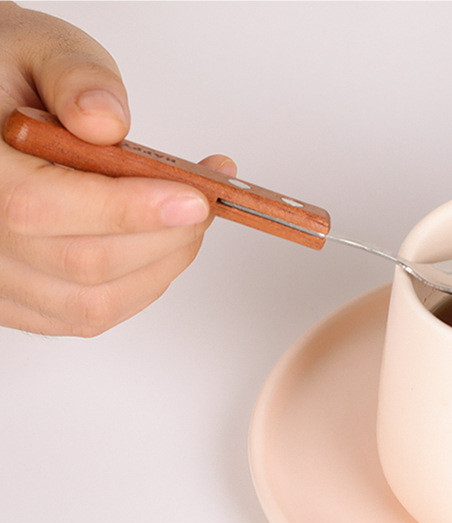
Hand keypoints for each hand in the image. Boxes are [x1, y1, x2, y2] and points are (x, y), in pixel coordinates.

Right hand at [0, 2, 235, 335]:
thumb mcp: (38, 49)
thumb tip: (105, 119)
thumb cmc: (10, 82)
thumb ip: (74, 77)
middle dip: (166, 237)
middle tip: (204, 204)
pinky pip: (89, 316)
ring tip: (189, 222)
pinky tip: (160, 247)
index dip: (130, 210)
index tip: (193, 199)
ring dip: (162, 266)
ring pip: (94, 303)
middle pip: (84, 265)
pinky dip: (140, 287)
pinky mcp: (22, 302)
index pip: (43, 209)